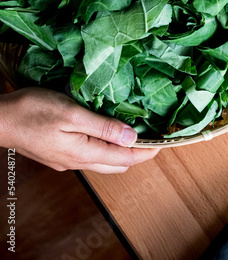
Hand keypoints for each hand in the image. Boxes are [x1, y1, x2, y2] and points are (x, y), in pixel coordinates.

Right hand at [0, 88, 158, 172]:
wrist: (0, 119)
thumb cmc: (34, 111)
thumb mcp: (72, 114)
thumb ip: (103, 127)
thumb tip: (131, 137)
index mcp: (83, 153)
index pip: (125, 159)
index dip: (146, 151)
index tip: (164, 142)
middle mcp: (77, 162)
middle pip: (117, 165)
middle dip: (138, 154)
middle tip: (153, 138)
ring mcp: (67, 160)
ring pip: (104, 161)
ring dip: (122, 152)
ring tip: (135, 135)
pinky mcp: (59, 154)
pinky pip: (91, 155)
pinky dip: (106, 148)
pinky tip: (107, 134)